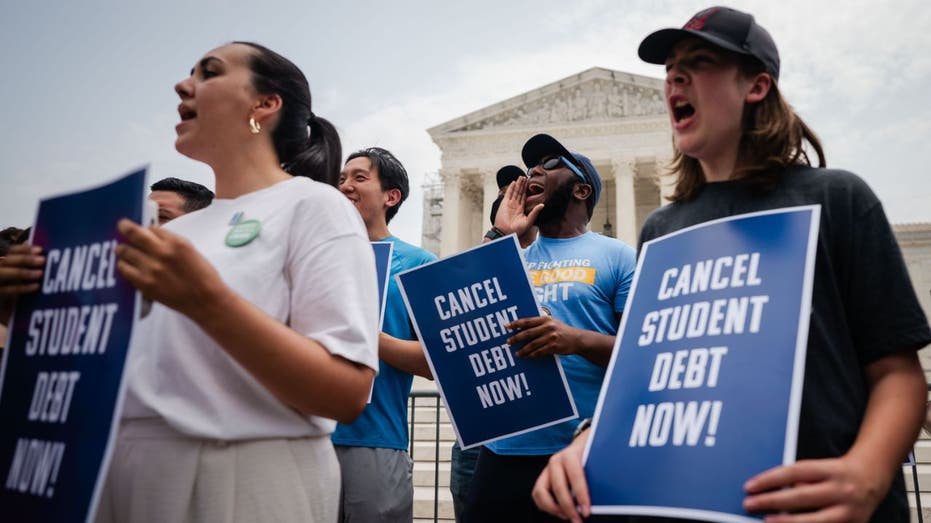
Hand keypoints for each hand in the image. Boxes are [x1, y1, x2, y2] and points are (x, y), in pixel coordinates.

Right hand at [0, 244, 44, 324]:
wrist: (1, 311)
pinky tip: (36, 286)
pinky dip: (21, 288)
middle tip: (43, 260)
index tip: (40, 250)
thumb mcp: (11, 272)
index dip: (22, 249)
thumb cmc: (7, 287)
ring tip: (41, 273)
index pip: (7, 251)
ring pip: (3, 274)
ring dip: (23, 272)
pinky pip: (6, 290)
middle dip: (24, 259)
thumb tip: (28, 243)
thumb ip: (17, 258)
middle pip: (5, 261)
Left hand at [115, 219, 225, 318]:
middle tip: (122, 226)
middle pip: (134, 234)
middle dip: (125, 227)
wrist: (206, 301)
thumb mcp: (191, 251)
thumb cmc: (203, 276)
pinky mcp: (145, 284)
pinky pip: (124, 269)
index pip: (152, 228)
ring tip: (122, 249)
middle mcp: (162, 253)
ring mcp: (152, 269)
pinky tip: (126, 265)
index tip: (142, 229)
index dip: (147, 229)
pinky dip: (123, 265)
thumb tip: (154, 236)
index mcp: (177, 242)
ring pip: (125, 251)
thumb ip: (172, 242)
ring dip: (123, 248)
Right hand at [493, 177, 542, 236]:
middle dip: (523, 185)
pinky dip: (511, 187)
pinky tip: (514, 182)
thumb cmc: (517, 230)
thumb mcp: (529, 221)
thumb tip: (543, 205)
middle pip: (520, 193)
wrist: (506, 233)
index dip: (527, 191)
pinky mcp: (504, 203)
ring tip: (521, 177)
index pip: (525, 198)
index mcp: (521, 210)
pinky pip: (508, 193)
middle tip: (526, 177)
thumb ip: (535, 212)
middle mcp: (515, 205)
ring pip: (515, 191)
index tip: (530, 184)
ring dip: (518, 184)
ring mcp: (510, 204)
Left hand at [508, 315, 579, 357]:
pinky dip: (532, 355)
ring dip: (523, 350)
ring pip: (533, 345)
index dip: (516, 323)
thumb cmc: (561, 330)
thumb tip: (521, 327)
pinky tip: (527, 357)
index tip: (506, 326)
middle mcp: (548, 327)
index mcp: (545, 319)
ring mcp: (551, 337)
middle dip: (516, 338)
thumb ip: (539, 323)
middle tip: (508, 342)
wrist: (577, 339)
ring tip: (517, 354)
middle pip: (528, 333)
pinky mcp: (554, 347)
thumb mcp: (552, 322)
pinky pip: (540, 352)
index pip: (527, 321)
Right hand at [532, 428, 591, 522]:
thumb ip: (596, 477)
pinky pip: (537, 495)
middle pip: (558, 488)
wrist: (582, 444)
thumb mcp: (596, 462)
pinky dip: (547, 506)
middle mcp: (555, 461)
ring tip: (567, 516)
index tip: (587, 512)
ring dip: (553, 508)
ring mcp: (547, 469)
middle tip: (578, 520)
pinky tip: (561, 512)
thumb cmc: (591, 455)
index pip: (575, 477)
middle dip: (568, 508)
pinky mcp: (543, 478)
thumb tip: (602, 499)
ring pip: (541, 492)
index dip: (581, 496)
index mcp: (570, 455)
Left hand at [743, 456, 885, 521]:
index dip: (769, 479)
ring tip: (766, 520)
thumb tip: (770, 492)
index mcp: (830, 469)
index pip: (794, 472)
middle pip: (801, 496)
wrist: (872, 478)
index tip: (749, 486)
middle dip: (771, 501)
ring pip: (814, 520)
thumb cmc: (836, 472)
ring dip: (787, 522)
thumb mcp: (820, 467)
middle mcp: (841, 489)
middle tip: (749, 504)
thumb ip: (799, 478)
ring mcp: (849, 511)